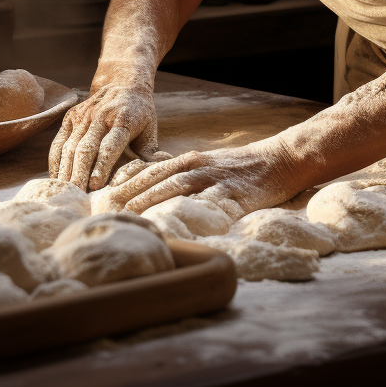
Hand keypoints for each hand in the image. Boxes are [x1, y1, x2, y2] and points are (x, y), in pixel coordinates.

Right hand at [48, 81, 157, 189]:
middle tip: (77, 195)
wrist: (123, 83)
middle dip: (80, 173)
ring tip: (66, 191)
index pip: (110, 145)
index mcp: (123, 119)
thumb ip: (151, 152)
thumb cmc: (139, 113)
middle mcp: (101, 115)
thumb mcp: (150, 129)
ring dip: (66, 170)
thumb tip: (162, 170)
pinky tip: (57, 177)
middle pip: (87, 148)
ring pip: (71, 146)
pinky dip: (56, 161)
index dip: (102, 165)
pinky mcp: (71, 117)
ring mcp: (83, 115)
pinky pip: (59, 141)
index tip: (95, 184)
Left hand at [100, 138, 305, 217]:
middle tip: (109, 207)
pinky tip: (179, 226)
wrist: (278, 161)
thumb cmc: (240, 168)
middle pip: (159, 176)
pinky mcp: (233, 196)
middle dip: (132, 191)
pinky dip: (192, 215)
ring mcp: (215, 180)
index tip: (107, 191)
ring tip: (132, 212)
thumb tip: (154, 193)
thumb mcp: (208, 166)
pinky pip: (210, 207)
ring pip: (178, 186)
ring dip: (153, 197)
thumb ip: (184, 177)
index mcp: (190, 160)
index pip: (152, 167)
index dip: (129, 179)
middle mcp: (198, 167)